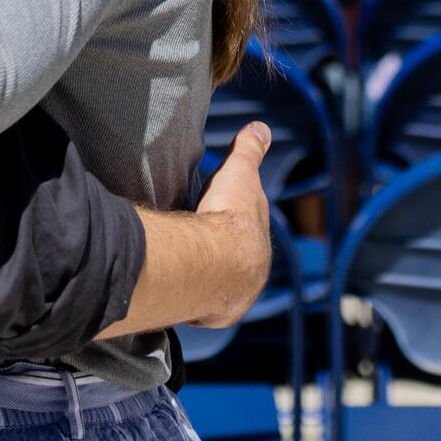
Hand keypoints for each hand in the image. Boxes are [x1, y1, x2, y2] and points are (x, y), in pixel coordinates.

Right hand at [187, 122, 274, 329]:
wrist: (219, 263)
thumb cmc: (230, 216)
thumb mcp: (240, 172)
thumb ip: (249, 150)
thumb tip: (260, 128)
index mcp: (257, 243)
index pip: (246, 231)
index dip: (231, 221)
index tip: (217, 217)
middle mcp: (251, 274)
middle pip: (232, 261)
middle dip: (217, 254)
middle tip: (196, 243)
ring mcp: (232, 296)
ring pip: (217, 284)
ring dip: (204, 277)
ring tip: (183, 268)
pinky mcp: (210, 312)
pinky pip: (200, 304)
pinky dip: (191, 297)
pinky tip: (179, 292)